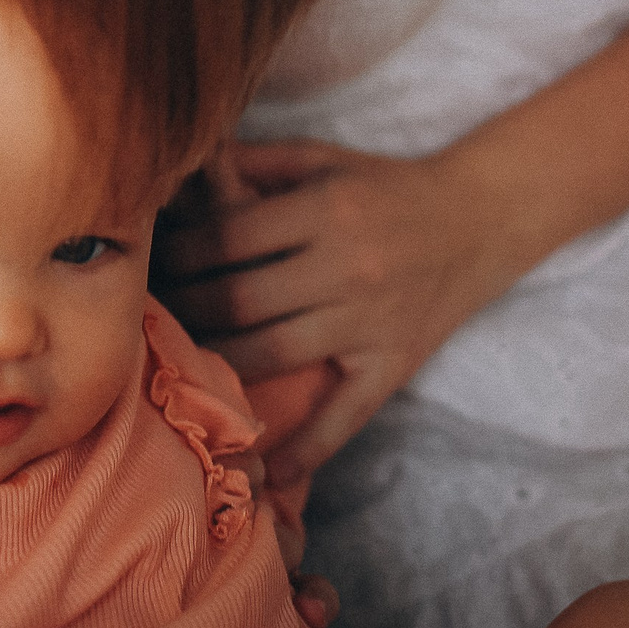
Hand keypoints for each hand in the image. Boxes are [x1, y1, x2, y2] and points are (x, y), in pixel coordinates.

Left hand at [155, 139, 515, 483]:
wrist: (477, 220)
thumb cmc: (383, 187)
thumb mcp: (321, 159)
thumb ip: (254, 162)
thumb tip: (183, 166)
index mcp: (324, 210)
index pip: (229, 238)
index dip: (179, 252)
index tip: (151, 262)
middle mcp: (345, 268)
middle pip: (240, 299)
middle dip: (185, 307)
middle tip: (151, 314)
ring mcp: (369, 322)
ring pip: (274, 354)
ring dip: (218, 363)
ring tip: (178, 365)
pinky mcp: (392, 364)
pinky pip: (345, 414)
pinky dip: (307, 447)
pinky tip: (269, 468)